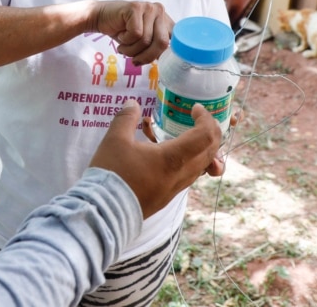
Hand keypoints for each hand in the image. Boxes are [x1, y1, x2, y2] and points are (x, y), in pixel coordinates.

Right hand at [89, 100, 222, 217]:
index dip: (206, 118)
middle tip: (197, 119)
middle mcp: (181, 174)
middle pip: (212, 151)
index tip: (194, 109)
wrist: (104, 212)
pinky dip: (191, 161)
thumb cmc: (112, 173)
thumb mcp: (114, 139)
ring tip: (187, 135)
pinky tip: (172, 155)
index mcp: (173, 158)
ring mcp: (176, 188)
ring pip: (203, 166)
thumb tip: (132, 104)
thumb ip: (126, 118)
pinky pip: (190, 176)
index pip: (206, 136)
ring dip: (202, 148)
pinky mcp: (168, 196)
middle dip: (210, 131)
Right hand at [90, 1, 173, 65]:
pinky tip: (120, 35)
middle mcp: (160, 11)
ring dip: (131, 50)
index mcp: (165, 20)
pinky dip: (125, 40)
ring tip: (124, 46)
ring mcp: (149, 8)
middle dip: (146, 57)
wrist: (100, 17)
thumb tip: (167, 63)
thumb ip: (156, 48)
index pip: (175, 42)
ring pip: (146, 40)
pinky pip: (135, 34)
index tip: (154, 63)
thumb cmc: (122, 31)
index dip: (166, 55)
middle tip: (134, 61)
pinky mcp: (136, 8)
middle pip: (162, 43)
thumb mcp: (143, 42)